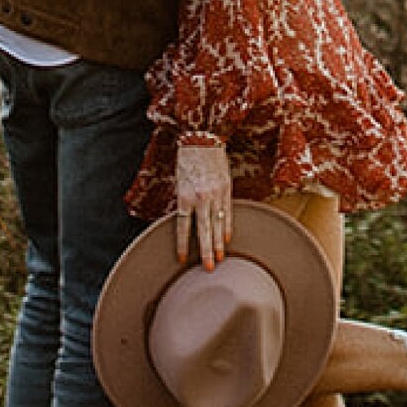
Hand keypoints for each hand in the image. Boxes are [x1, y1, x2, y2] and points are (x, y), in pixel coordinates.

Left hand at [171, 135, 232, 268]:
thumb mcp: (178, 181)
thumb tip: (184, 221)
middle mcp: (201, 197)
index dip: (183, 244)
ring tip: (220, 258)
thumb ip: (183, 201)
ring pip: (218, 224)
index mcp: (184, 196)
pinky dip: (227, 226)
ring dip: (218, 243)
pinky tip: (227, 238)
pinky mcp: (226, 189)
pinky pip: (227, 211)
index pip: (184, 226)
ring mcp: (215, 194)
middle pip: (204, 230)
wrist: (203, 138)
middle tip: (208, 268)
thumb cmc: (187, 159)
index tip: (183, 258)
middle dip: (206, 251)